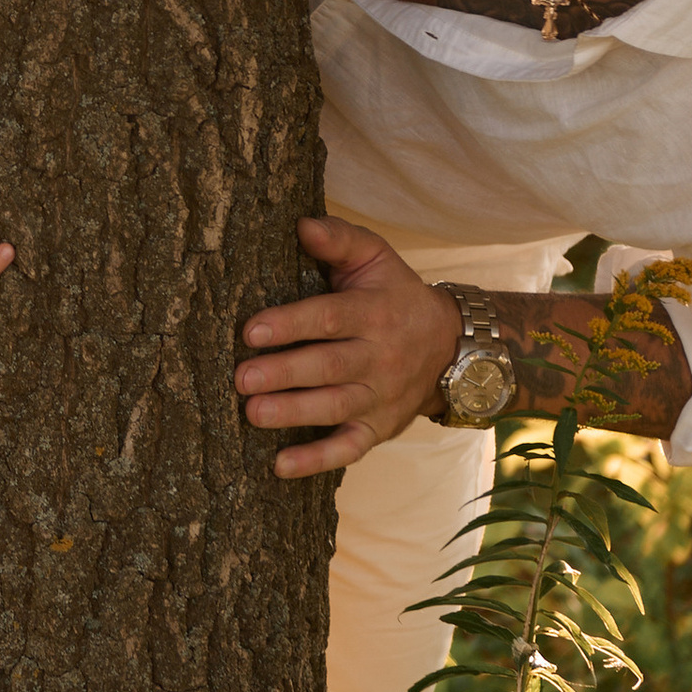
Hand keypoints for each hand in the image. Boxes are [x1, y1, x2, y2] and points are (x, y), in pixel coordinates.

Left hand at [234, 216, 461, 480]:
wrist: (449, 345)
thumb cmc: (394, 294)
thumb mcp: (376, 257)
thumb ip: (339, 238)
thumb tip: (300, 224)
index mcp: (375, 312)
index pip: (329, 318)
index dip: (290, 324)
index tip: (250, 331)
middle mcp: (380, 357)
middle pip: (328, 367)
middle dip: (284, 374)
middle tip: (241, 378)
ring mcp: (381, 396)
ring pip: (336, 407)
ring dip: (293, 414)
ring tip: (252, 414)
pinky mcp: (379, 428)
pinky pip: (349, 448)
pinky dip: (317, 460)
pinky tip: (280, 466)